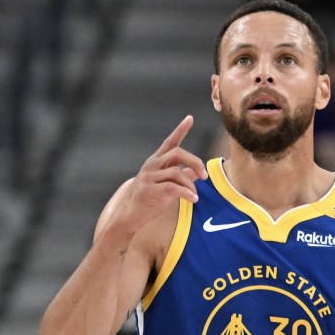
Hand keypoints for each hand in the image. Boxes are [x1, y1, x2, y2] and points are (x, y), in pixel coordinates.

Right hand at [106, 115, 206, 237]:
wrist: (129, 216)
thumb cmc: (149, 199)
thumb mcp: (167, 185)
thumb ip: (181, 176)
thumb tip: (197, 171)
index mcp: (156, 161)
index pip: (170, 142)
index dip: (180, 130)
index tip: (189, 118)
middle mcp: (152, 165)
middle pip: (178, 153)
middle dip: (195, 162)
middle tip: (205, 176)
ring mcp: (148, 177)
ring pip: (177, 172)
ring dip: (190, 184)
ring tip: (195, 195)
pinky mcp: (148, 190)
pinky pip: (172, 188)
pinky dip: (186, 193)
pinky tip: (193, 199)